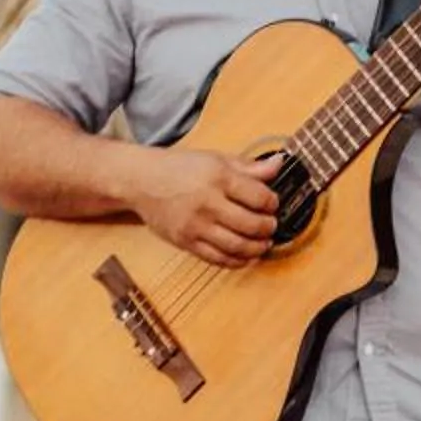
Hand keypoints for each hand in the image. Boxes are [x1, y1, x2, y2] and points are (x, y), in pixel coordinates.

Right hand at [137, 146, 277, 266]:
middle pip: (251, 224)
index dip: (272, 203)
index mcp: (218, 177)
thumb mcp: (215, 159)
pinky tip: (246, 256)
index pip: (258, 196)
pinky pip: (217, 258)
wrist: (141, 180)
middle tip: (271, 225)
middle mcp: (207, 203)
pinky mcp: (186, 242)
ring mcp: (195, 225)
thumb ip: (248, 166)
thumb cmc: (178, 168)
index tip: (273, 204)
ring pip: (236, 246)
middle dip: (268, 228)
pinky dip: (236, 261)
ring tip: (264, 243)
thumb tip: (279, 165)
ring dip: (257, 248)